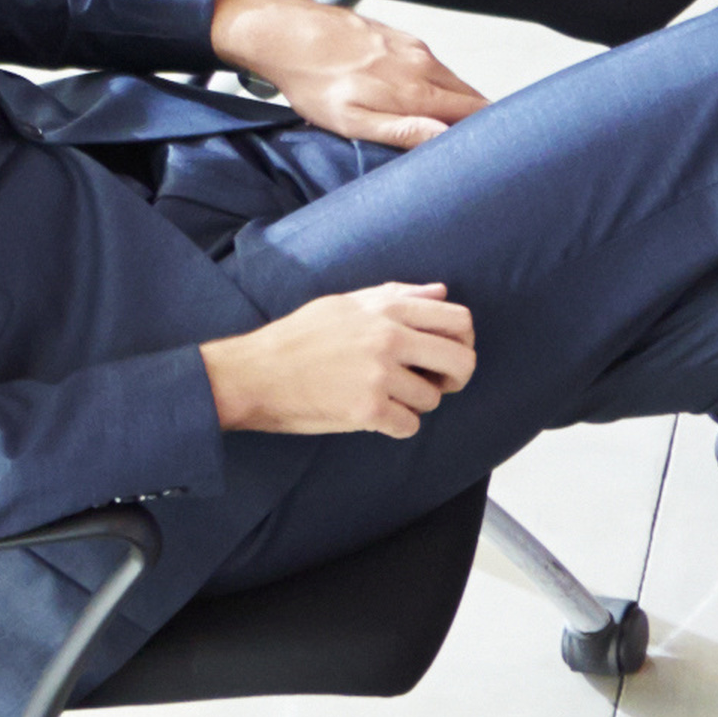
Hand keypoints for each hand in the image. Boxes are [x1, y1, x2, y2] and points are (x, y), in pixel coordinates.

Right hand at [206, 280, 476, 440]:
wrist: (253, 373)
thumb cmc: (298, 337)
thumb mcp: (345, 303)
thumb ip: (396, 295)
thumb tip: (441, 290)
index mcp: (388, 310)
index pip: (459, 321)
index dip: (463, 341)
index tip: (448, 354)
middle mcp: (389, 339)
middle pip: (461, 361)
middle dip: (456, 377)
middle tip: (437, 384)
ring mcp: (379, 375)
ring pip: (433, 398)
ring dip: (415, 403)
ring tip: (387, 397)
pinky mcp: (366, 409)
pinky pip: (410, 425)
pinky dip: (398, 426)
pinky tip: (376, 416)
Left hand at [208, 0, 480, 141]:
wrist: (287, 32)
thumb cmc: (313, 81)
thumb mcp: (351, 120)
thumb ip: (402, 131)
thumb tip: (445, 139)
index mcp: (416, 91)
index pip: (475, 112)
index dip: (489, 132)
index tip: (494, 150)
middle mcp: (424, 65)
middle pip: (470, 96)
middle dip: (479, 119)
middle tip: (477, 145)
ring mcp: (415, 48)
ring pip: (452, 80)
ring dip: (458, 101)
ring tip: (450, 125)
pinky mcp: (402, 38)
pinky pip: (433, 65)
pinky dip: (437, 83)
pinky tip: (420, 95)